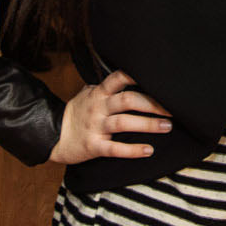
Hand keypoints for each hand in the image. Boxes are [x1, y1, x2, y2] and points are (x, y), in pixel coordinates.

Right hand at [49, 69, 171, 164]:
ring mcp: (95, 127)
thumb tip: (124, 75)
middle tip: (172, 109)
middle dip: (151, 104)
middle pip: (127, 101)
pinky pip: (114, 149)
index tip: (156, 76)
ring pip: (124, 123)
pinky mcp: (93, 146)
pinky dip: (132, 150)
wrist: (52, 136)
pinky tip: (148, 150)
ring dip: (148, 124)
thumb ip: (104, 87)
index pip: (117, 79)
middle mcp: (98, 108)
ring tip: (167, 127)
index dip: (135, 75)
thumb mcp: (86, 95)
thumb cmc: (75, 114)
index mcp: (98, 94)